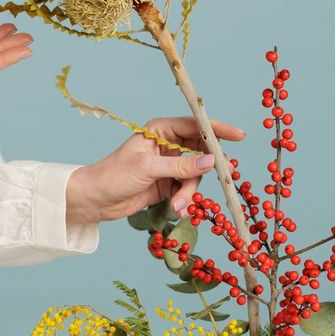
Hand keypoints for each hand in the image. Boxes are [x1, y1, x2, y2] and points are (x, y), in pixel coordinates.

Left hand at [64, 116, 245, 226]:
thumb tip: (211, 161)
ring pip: (195, 176)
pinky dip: (185, 201)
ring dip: (189, 193)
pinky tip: (178, 209)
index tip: (239, 136)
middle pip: (200, 153)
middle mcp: (168, 144)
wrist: (95, 200)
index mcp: (160, 130)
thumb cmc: (114, 175)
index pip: (195, 126)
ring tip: (178, 206)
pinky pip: (187, 190)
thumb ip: (181, 166)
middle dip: (205, 170)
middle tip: (221, 179)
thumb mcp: (148, 168)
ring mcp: (170, 165)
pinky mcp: (168, 184)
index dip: (217, 130)